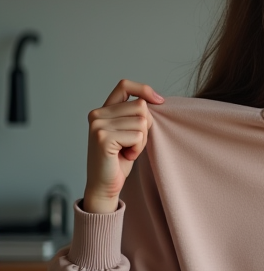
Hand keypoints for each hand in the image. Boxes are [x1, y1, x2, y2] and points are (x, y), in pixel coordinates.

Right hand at [83, 80, 163, 213]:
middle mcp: (97, 115)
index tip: (159, 101)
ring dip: (142, 140)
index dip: (144, 89)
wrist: (106, 185)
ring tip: (127, 151)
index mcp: (103, 110)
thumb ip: (135, 114)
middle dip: (146, 127)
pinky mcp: (103, 138)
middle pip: (140, 106)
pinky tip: (125, 156)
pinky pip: (138, 136)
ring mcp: (98, 126)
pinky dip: (138, 149)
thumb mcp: (129, 131)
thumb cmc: (120, 159)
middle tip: (132, 143)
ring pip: (142, 122)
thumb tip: (157, 100)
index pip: (124, 85)